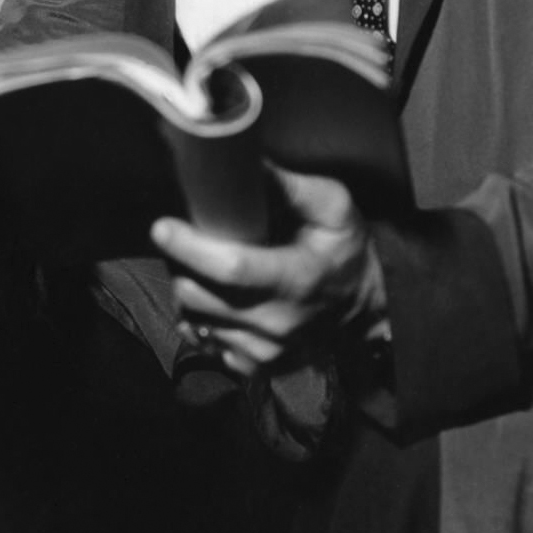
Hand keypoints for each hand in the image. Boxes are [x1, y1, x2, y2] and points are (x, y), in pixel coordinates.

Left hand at [151, 165, 384, 379]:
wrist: (369, 308)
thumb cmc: (346, 251)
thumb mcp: (333, 208)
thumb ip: (291, 187)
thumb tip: (243, 165)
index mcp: (298, 279)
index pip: (231, 268)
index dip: (190, 248)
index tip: (163, 227)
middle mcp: (278, 323)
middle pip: (199, 297)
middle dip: (180, 265)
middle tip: (183, 242)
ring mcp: (266, 351)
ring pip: (195, 320)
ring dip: (187, 291)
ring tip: (202, 268)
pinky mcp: (257, 367)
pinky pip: (206, 343)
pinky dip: (201, 320)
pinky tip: (216, 300)